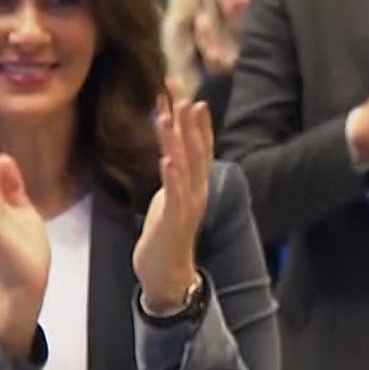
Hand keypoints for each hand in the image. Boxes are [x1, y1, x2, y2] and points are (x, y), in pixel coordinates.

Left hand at [134, 100, 211, 312]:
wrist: (167, 273)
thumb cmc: (166, 233)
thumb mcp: (173, 197)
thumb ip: (176, 175)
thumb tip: (172, 153)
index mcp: (196, 185)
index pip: (201, 149)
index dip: (199, 124)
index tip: (193, 98)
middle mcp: (197, 192)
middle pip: (196, 152)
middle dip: (189, 124)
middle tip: (185, 97)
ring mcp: (188, 206)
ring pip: (185, 168)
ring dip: (179, 141)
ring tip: (172, 118)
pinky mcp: (174, 221)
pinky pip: (175, 195)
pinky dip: (172, 177)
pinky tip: (167, 160)